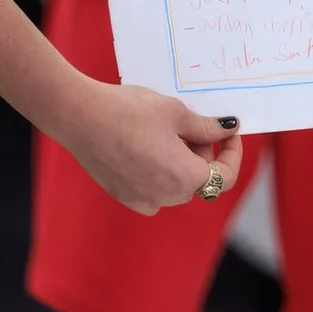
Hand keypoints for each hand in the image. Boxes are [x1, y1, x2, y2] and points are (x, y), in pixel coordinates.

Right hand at [62, 80, 243, 214]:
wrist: (79, 116)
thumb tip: (227, 129)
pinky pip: (154, 187)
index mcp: (183, 178)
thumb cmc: (129, 111)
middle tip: (193, 121)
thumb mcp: (176, 113)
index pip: (224, 177)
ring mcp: (141, 200)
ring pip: (176, 183)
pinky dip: (159, 169)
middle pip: (199, 179)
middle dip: (203, 152)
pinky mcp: (123, 195)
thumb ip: (206, 127)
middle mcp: (164, 197)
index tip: (230, 132)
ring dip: (181, 161)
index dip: (233, 153)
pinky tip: (146, 143)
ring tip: (167, 129)